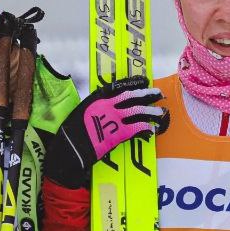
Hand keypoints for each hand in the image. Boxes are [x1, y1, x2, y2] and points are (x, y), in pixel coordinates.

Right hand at [44, 76, 167, 187]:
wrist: (69, 149)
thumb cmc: (72, 133)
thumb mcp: (81, 113)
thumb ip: (96, 108)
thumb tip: (107, 107)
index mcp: (96, 99)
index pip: (119, 86)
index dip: (134, 83)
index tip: (144, 81)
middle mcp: (107, 106)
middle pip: (132, 96)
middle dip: (147, 94)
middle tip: (159, 94)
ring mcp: (113, 119)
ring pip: (138, 111)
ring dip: (151, 112)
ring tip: (160, 113)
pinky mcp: (117, 134)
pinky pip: (136, 128)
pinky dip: (145, 128)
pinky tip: (151, 130)